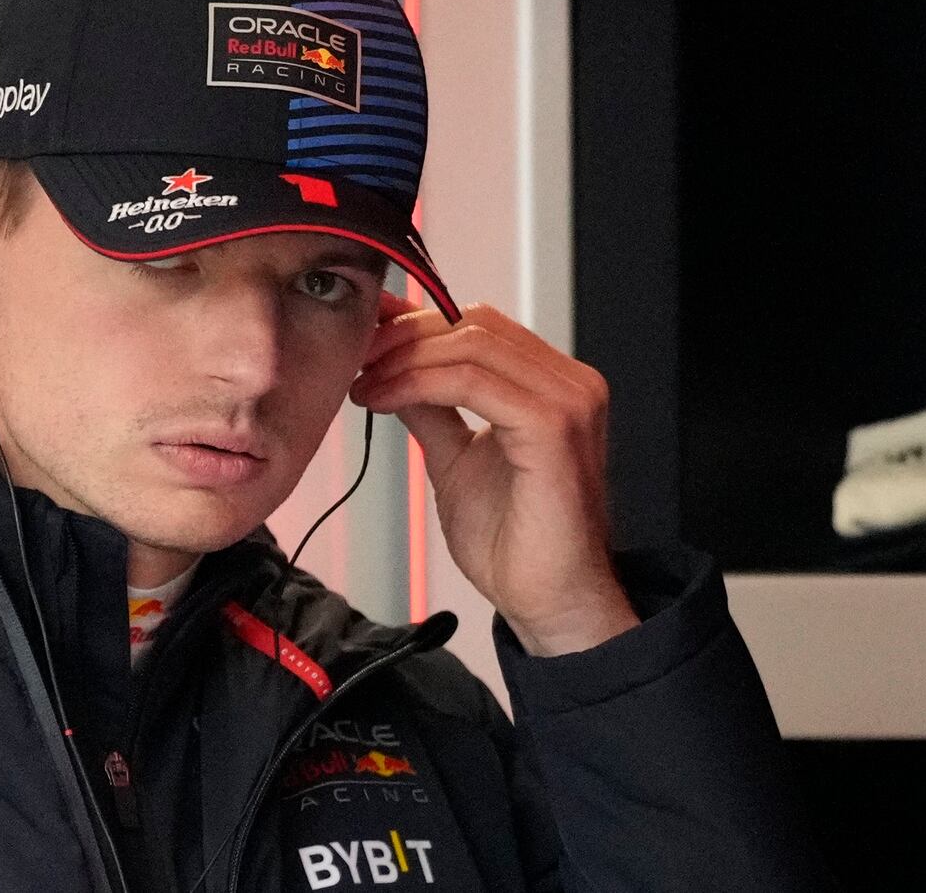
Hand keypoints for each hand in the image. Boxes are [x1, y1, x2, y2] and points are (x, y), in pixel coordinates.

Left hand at [349, 294, 639, 655]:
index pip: (478, 324)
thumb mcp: (455, 457)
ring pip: (470, 345)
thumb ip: (431, 409)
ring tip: (364, 384)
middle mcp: (570, 382)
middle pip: (473, 323)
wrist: (546, 602)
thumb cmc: (514, 542)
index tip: (364, 340)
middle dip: (403, 336)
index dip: (414, 324)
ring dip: (403, 359)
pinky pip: (473, 382)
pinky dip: (418, 383)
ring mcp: (568, 401)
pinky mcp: (554, 426)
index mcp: (552, 384)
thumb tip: (391, 371)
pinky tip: (384, 399)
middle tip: (355, 359)